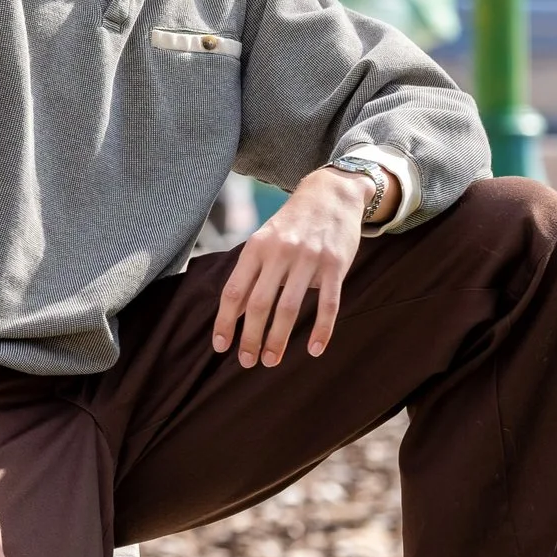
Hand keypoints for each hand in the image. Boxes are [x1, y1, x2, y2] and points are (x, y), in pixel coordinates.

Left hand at [211, 166, 376, 366]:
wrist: (331, 194)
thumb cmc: (291, 224)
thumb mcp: (264, 241)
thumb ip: (250, 273)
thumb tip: (232, 314)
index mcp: (256, 248)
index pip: (234, 290)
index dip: (225, 321)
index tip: (220, 347)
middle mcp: (280, 253)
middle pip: (259, 303)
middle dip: (250, 337)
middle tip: (247, 362)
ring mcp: (309, 259)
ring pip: (290, 307)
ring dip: (278, 338)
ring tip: (271, 360)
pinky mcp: (336, 265)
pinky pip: (329, 303)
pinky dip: (322, 329)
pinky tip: (315, 350)